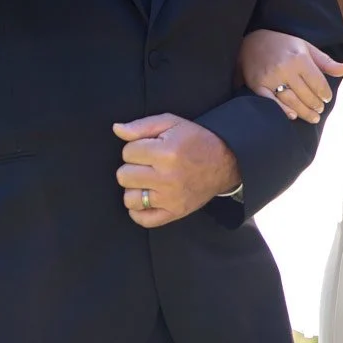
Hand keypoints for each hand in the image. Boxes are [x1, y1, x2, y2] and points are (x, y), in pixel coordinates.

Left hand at [113, 114, 237, 226]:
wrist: (226, 162)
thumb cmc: (196, 140)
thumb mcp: (172, 123)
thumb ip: (142, 126)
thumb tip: (116, 129)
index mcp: (166, 152)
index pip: (127, 152)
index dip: (136, 148)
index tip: (149, 148)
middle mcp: (167, 177)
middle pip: (124, 175)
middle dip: (133, 167)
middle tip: (149, 164)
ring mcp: (170, 198)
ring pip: (129, 198)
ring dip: (135, 188)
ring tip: (148, 181)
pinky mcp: (174, 212)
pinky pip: (143, 219)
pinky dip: (139, 211)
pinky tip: (147, 199)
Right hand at [238, 29, 342, 123]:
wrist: (253, 42)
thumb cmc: (284, 45)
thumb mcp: (307, 48)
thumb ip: (326, 62)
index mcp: (299, 58)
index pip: (318, 83)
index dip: (325, 94)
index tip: (327, 98)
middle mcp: (285, 68)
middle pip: (306, 94)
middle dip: (316, 105)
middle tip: (320, 110)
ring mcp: (270, 78)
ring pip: (292, 101)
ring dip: (304, 112)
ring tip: (312, 117)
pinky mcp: (257, 86)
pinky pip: (272, 102)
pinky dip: (283, 111)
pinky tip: (293, 116)